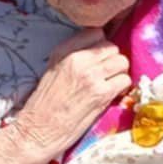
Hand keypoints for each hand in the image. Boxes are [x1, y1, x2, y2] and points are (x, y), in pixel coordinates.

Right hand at [11, 30, 131, 163]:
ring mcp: (91, 76)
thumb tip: (98, 51)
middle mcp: (78, 59)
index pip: (96, 33)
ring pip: (122, 61)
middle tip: (105, 74)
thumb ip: (73, 56)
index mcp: (64, 51)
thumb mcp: (53, 69)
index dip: (101, 46)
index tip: (98, 58)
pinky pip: (125, 80)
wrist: (38, 130)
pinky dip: (122, 88)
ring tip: (110, 84)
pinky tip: (112, 94)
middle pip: (112, 47)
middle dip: (112, 60)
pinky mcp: (101, 94)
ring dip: (119, 73)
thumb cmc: (43, 104)